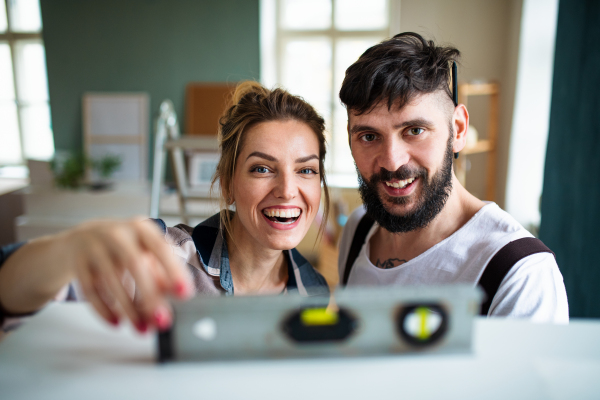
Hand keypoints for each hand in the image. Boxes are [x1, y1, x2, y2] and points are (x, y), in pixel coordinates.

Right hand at [60, 218, 191, 331]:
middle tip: (162, 320)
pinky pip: (91, 291)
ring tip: (141, 328)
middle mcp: (117, 233)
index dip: (173, 271)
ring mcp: (94, 247)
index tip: (184, 294)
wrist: (81, 239)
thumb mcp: (145, 252)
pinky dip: (104, 310)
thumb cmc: (124, 248)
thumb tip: (177, 296)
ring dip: (129, 309)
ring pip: (112, 281)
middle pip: (135, 264)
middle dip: (150, 296)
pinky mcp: (78, 263)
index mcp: (141, 228)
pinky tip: (117, 323)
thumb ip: (162, 272)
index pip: (160, 248)